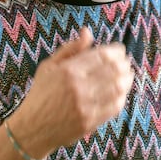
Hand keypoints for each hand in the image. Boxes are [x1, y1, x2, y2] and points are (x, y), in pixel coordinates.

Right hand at [7, 28, 133, 158]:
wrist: (33, 128)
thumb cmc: (41, 93)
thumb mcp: (49, 66)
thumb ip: (70, 48)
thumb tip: (87, 32)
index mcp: (68, 70)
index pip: (102, 56)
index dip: (116, 51)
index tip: (119, 50)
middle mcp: (78, 87)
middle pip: (114, 70)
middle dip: (124, 63)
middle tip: (125, 62)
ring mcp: (86, 106)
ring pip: (118, 88)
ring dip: (127, 79)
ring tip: (127, 74)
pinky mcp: (90, 121)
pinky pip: (115, 106)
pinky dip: (122, 96)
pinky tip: (121, 92)